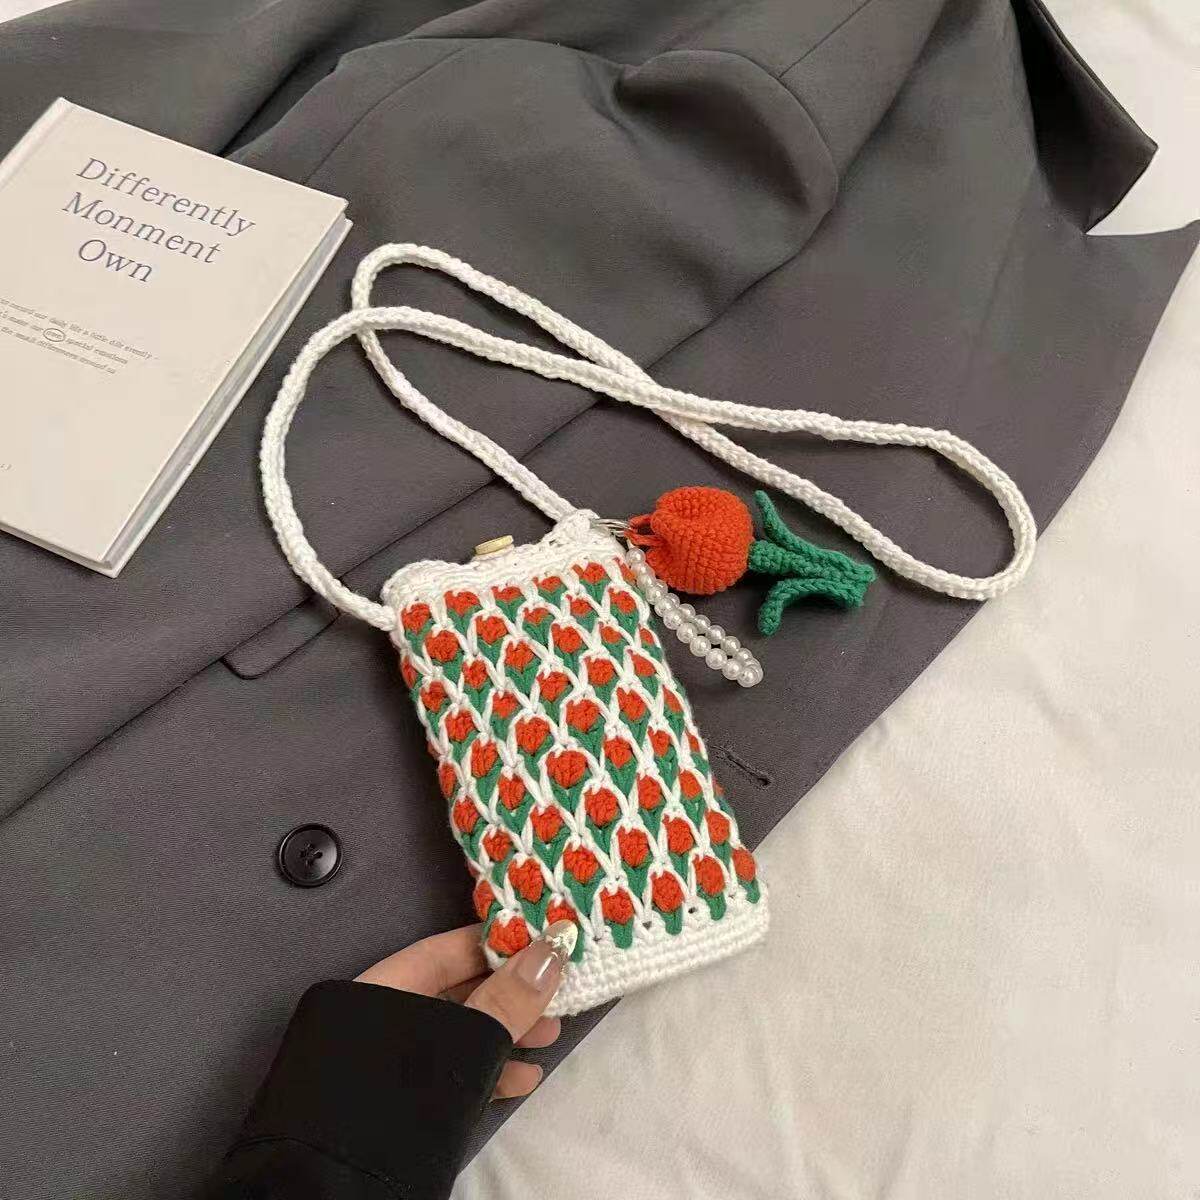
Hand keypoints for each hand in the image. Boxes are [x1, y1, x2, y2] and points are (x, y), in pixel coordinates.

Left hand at [356, 920, 575, 1098]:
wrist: (337, 1194)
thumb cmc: (398, 1105)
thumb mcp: (461, 1045)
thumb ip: (507, 1000)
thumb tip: (551, 949)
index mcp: (376, 990)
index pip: (442, 951)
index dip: (494, 944)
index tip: (541, 940)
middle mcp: (376, 1021)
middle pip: (453, 993)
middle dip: (509, 993)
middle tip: (557, 992)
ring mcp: (385, 1068)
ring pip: (454, 1038)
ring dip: (506, 1035)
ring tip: (549, 1037)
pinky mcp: (397, 1107)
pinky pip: (447, 1076)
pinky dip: (486, 1073)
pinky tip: (523, 1080)